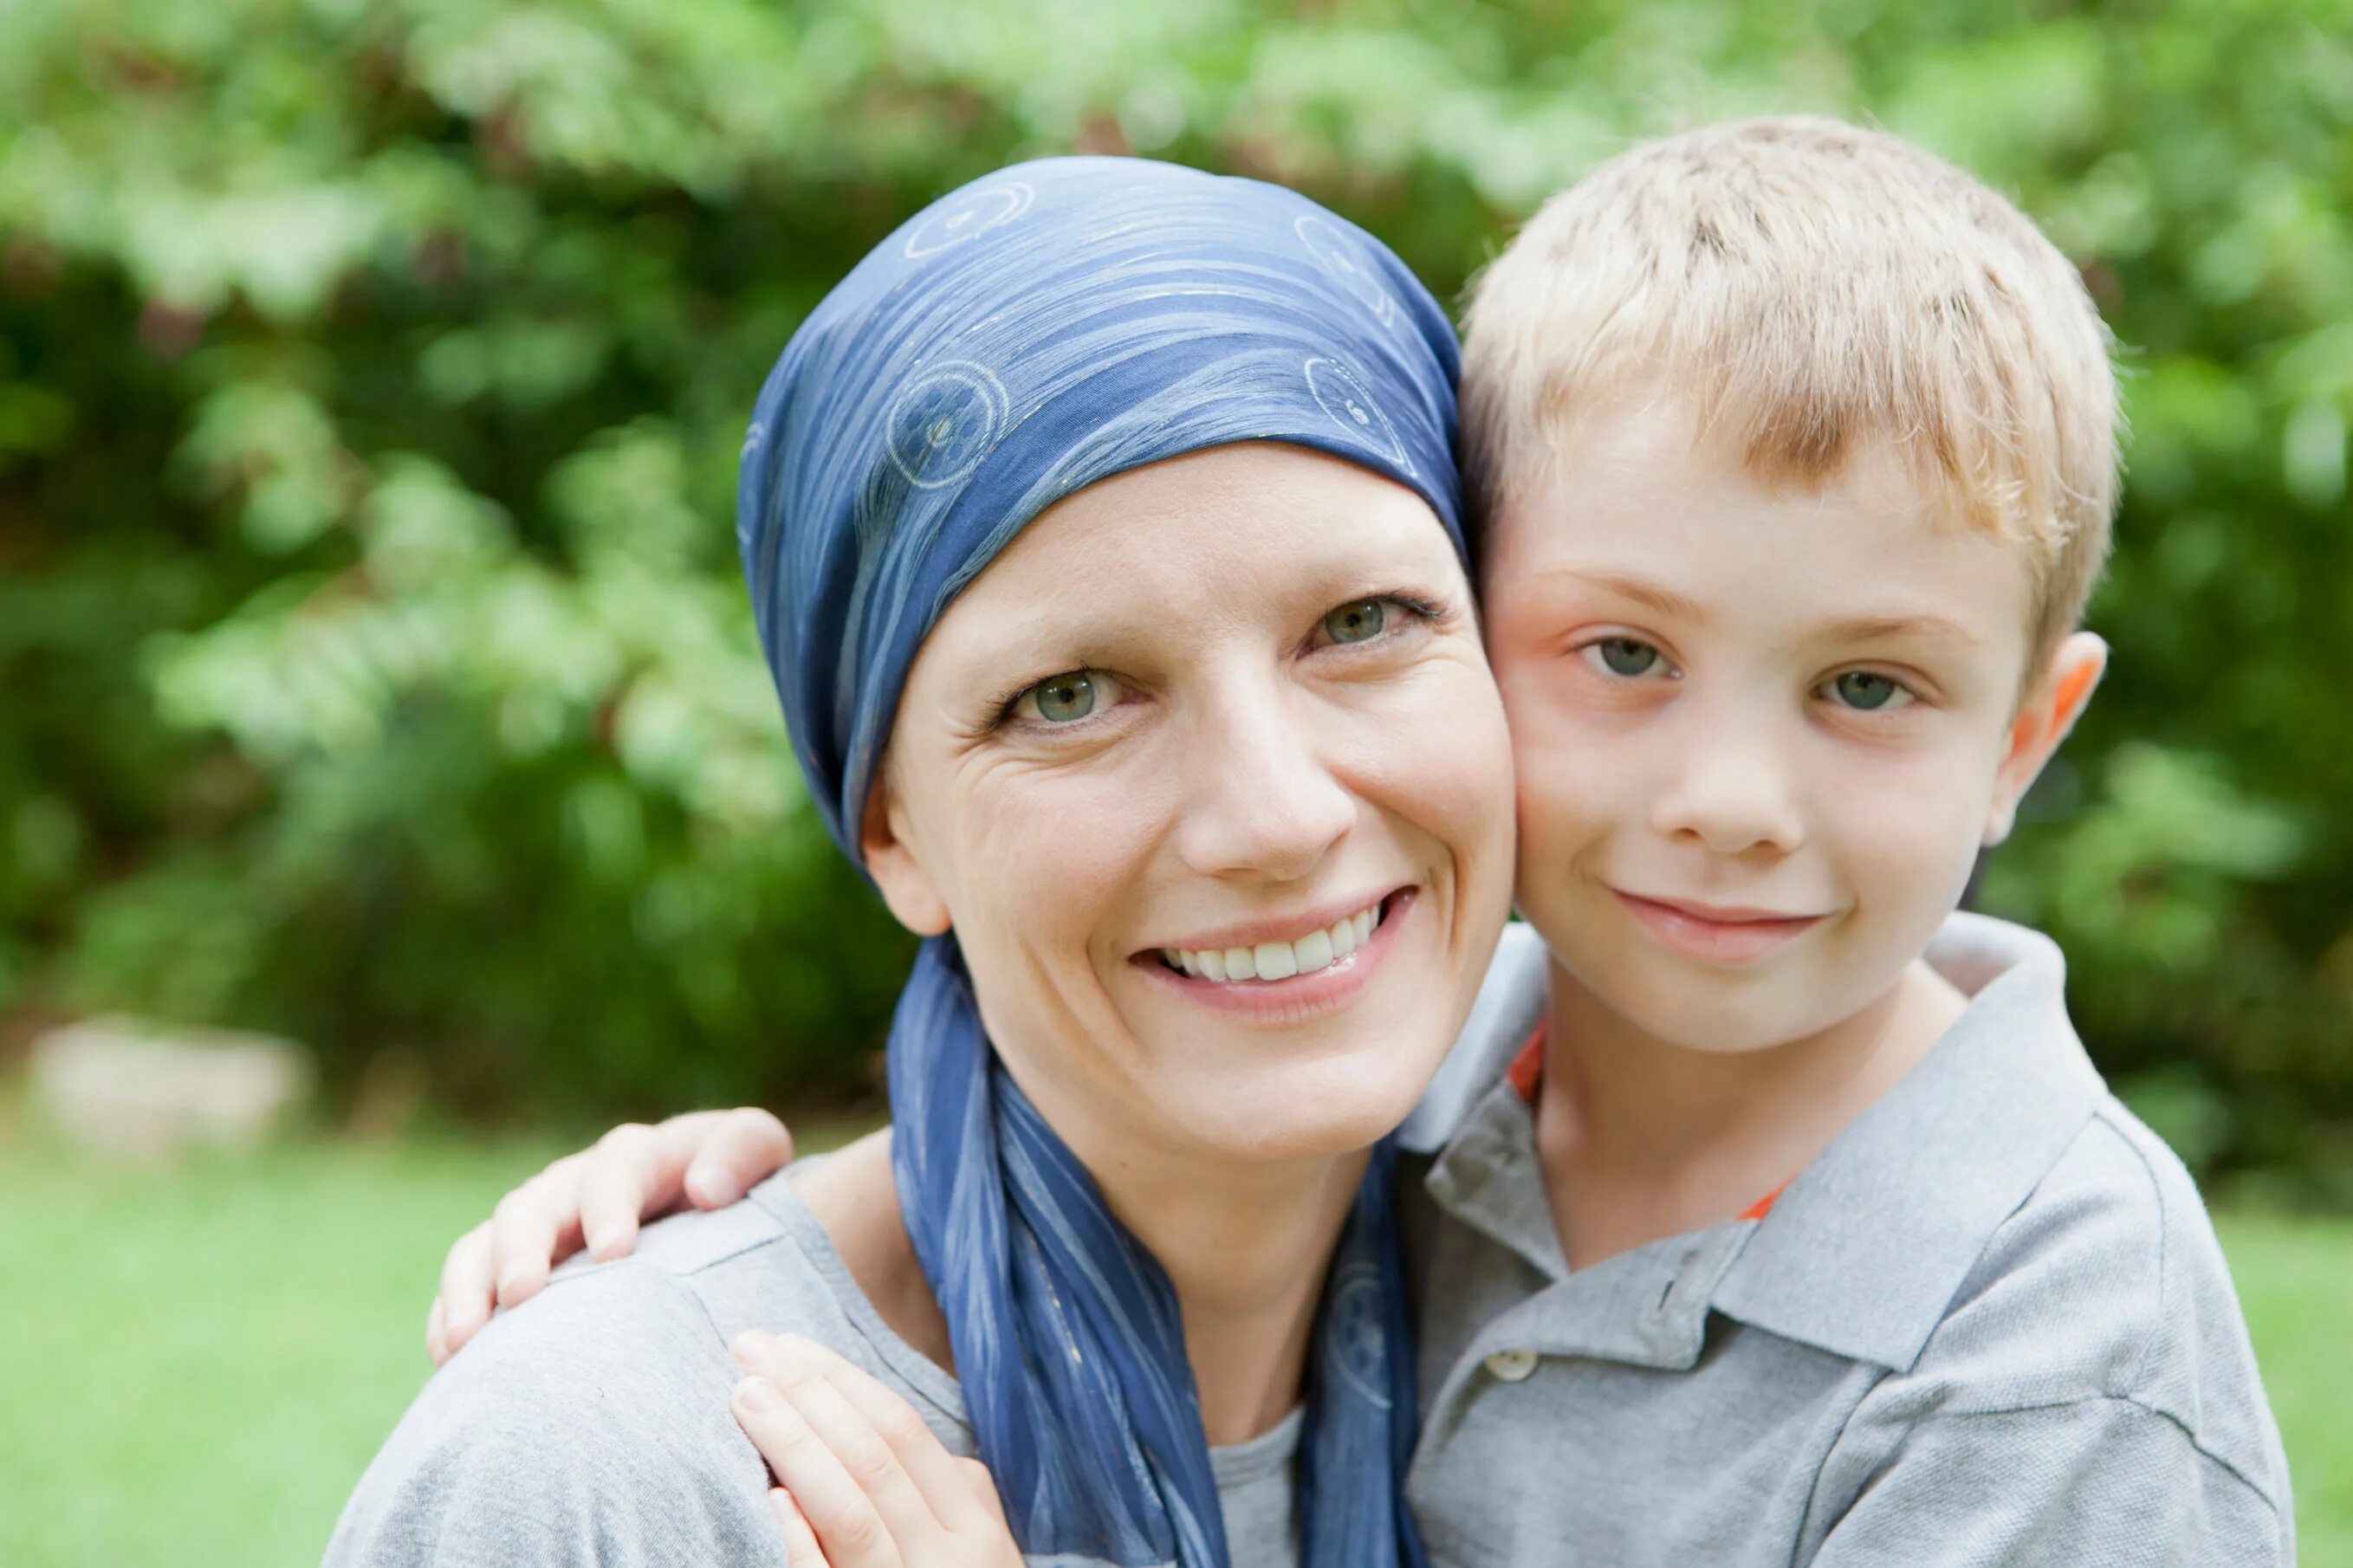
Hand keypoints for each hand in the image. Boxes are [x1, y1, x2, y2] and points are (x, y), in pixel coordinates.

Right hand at [425, 1107, 794, 1364]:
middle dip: (521, 1248)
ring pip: (481, 1247)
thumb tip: (706, 1189)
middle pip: (531, 1206)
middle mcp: (573, 1186)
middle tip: (520, 1294)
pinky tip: (449, 1362)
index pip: (615, 1168)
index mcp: (637, 1156)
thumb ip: (743, 1151)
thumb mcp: (756, 1151)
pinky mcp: (512, 1270)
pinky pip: (464, 1288)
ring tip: (464, 1343)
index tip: (614, 1253)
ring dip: (468, 1291)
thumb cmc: (738, 1184)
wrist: (713, 1212)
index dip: (609, 1206)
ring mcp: (537, 1228)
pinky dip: (450, 1318)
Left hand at [730, 1331, 1021, 1567]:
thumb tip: (924, 1444)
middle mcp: (952, 1560)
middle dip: (809, 1394)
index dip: (842, 1382)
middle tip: (749, 1347)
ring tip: (745, 1395)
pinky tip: (772, 1498)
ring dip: (796, 1444)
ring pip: (853, 1509)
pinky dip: (804, 1540)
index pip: (903, 1432)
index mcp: (976, 1530)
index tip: (788, 1343)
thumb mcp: (981, 1560)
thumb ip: (959, 1502)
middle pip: (874, 1457)